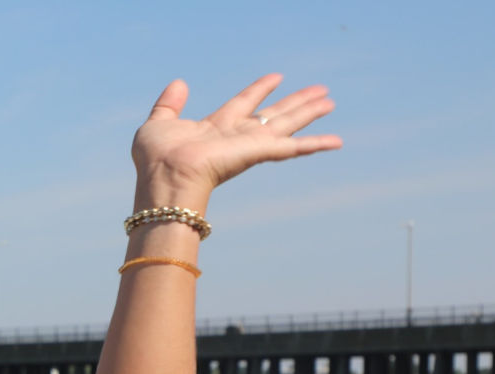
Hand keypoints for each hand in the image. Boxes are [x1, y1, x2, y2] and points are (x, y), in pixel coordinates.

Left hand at [132, 74, 340, 201]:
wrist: (167, 176)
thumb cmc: (157, 159)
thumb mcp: (159, 123)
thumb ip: (169, 104)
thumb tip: (180, 83)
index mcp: (215, 127)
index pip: (243, 103)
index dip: (259, 89)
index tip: (276, 77)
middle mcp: (237, 136)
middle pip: (273, 114)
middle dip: (295, 102)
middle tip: (320, 91)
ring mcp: (250, 145)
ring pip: (287, 125)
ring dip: (309, 112)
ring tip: (330, 101)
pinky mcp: (260, 152)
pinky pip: (295, 148)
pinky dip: (317, 144)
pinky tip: (337, 141)